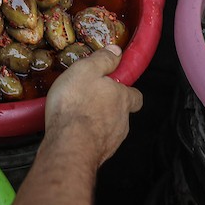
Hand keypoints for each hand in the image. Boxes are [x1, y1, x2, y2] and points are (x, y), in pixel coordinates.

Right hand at [43, 45, 141, 167]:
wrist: (69, 145)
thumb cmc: (76, 105)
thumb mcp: (86, 70)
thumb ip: (103, 59)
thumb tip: (115, 51)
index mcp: (123, 98)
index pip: (135, 94)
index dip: (126, 89)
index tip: (112, 84)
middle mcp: (122, 120)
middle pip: (121, 112)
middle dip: (107, 106)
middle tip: (88, 99)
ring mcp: (112, 140)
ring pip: (108, 128)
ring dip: (96, 122)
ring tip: (76, 115)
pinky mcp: (99, 154)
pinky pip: (96, 142)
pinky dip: (87, 137)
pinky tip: (71, 132)